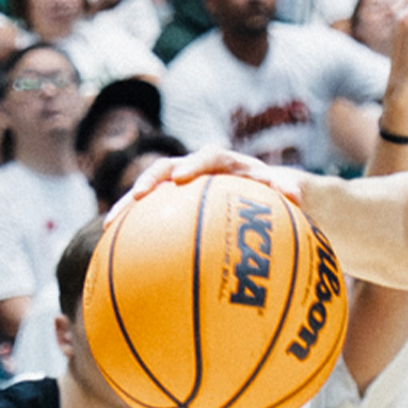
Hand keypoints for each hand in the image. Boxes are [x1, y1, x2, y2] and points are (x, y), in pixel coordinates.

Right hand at [114, 150, 306, 220]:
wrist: (259, 190)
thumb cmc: (272, 192)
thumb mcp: (282, 190)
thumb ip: (287, 190)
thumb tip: (297, 196)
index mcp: (225, 162)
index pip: (209, 156)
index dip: (194, 165)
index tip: (182, 179)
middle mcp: (197, 169)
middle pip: (168, 168)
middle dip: (152, 180)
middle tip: (140, 196)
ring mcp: (180, 186)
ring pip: (150, 192)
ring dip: (130, 205)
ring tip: (110, 225)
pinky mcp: (171, 204)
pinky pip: (148, 216)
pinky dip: (133, 229)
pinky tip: (115, 251)